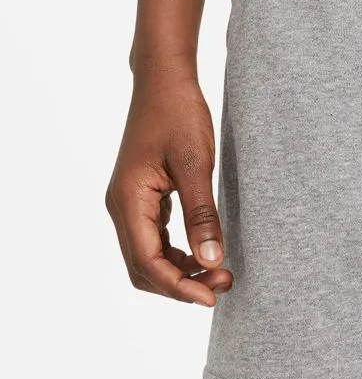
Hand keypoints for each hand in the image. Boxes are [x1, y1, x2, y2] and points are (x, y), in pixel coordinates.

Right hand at [106, 69, 231, 304]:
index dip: (178, 286)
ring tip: (220, 271)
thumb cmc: (178, 114)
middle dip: (181, 283)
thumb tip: (211, 260)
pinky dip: (177, 253)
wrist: (164, 81)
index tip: (211, 297)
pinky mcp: (142, 197)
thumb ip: (202, 214)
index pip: (147, 262)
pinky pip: (154, 238)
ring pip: (148, 256)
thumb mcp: (196, 165)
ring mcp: (130, 203)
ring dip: (180, 270)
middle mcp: (121, 206)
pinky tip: (205, 252)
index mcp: (128, 200)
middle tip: (223, 284)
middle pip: (143, 267)